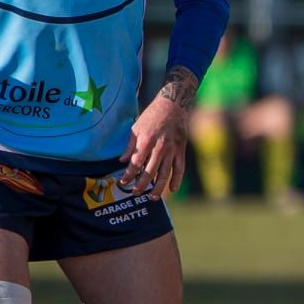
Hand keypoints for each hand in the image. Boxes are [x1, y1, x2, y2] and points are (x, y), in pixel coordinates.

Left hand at [119, 67, 197, 198]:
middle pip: (150, 171)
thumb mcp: (136, 128)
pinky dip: (176, 180)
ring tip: (151, 197)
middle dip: (141, 184)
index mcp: (146, 141)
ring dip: (158, 187)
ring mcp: (172, 150)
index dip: (129, 175)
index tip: (123, 182)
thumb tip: (122, 161)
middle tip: (135, 192)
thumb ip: (130, 146)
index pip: (136, 163)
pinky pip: (179, 168)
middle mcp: (160, 147)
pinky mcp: (181, 150)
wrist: (173, 106)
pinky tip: (172, 189)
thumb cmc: (151, 116)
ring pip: (165, 173)